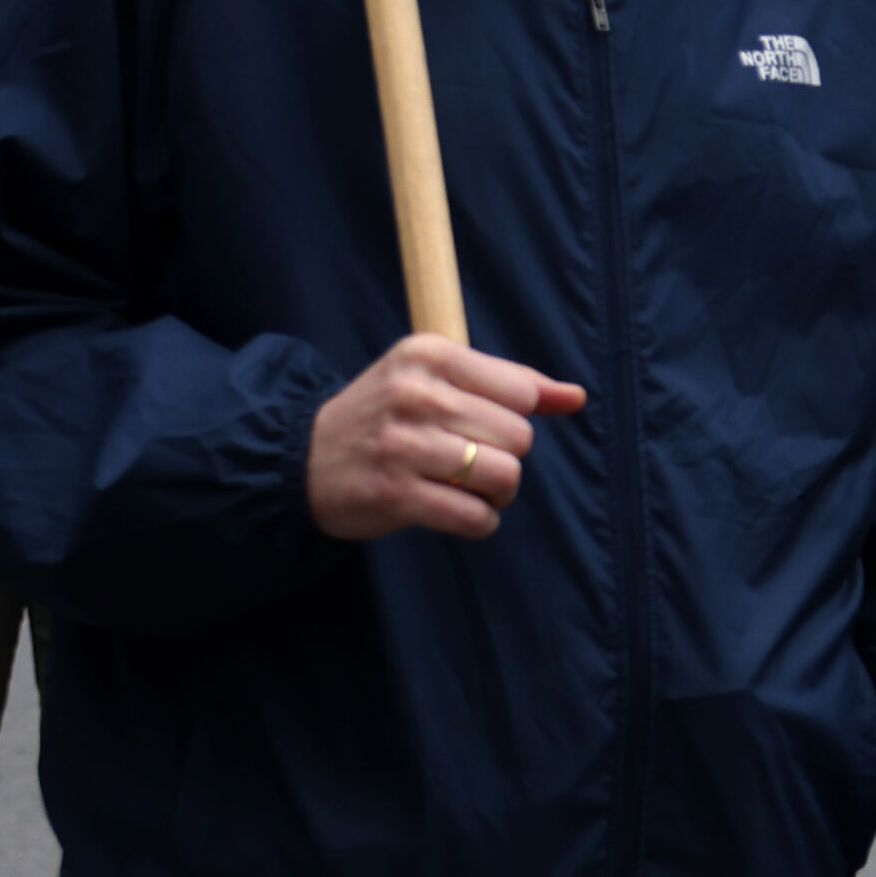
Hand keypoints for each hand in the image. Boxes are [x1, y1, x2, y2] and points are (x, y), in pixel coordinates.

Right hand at [306, 335, 586, 541]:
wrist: (299, 458)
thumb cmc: (385, 417)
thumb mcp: (437, 379)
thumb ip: (511, 384)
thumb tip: (576, 397)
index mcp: (429, 355)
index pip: (522, 392)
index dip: (515, 418)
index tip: (483, 426)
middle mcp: (415, 394)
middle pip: (518, 436)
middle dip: (507, 457)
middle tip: (473, 462)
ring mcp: (401, 445)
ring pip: (503, 475)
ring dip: (497, 493)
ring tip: (470, 488)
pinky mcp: (393, 493)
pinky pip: (474, 516)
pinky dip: (479, 522)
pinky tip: (458, 512)